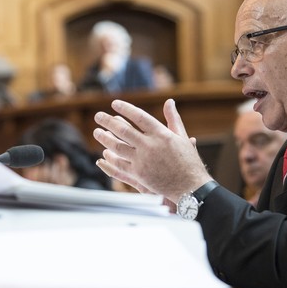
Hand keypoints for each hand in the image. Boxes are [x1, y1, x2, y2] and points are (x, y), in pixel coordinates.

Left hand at [93, 99, 212, 201]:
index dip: (125, 109)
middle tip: (98, 116)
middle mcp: (150, 145)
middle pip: (124, 130)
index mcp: (161, 134)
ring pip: (118, 147)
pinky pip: (120, 164)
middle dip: (108, 121)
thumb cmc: (188, 161)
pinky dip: (110, 158)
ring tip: (97, 132)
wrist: (189, 186)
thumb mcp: (182, 137)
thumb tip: (169, 101)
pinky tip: (104, 153)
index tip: (115, 104)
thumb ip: (173, 118)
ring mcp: (143, 160)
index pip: (139, 116)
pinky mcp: (139, 174)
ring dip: (105, 138)